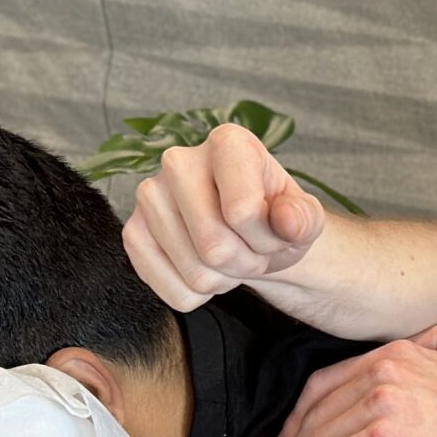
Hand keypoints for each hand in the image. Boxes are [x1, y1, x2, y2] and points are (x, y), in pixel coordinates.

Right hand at [124, 121, 325, 311]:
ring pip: (195, 273)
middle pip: (214, 247)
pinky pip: (172, 290)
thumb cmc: (274, 217)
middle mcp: (178, 161)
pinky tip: (204, 266)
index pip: (241, 212)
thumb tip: (287, 221)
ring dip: (224, 279)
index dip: (267, 239)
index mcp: (227, 143)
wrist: (250, 232)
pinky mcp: (133, 232)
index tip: (275, 231)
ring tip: (231, 254)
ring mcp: (149, 197)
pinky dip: (197, 293)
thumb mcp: (303, 217)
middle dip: (246, 262)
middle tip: (254, 248)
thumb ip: (304, 217)